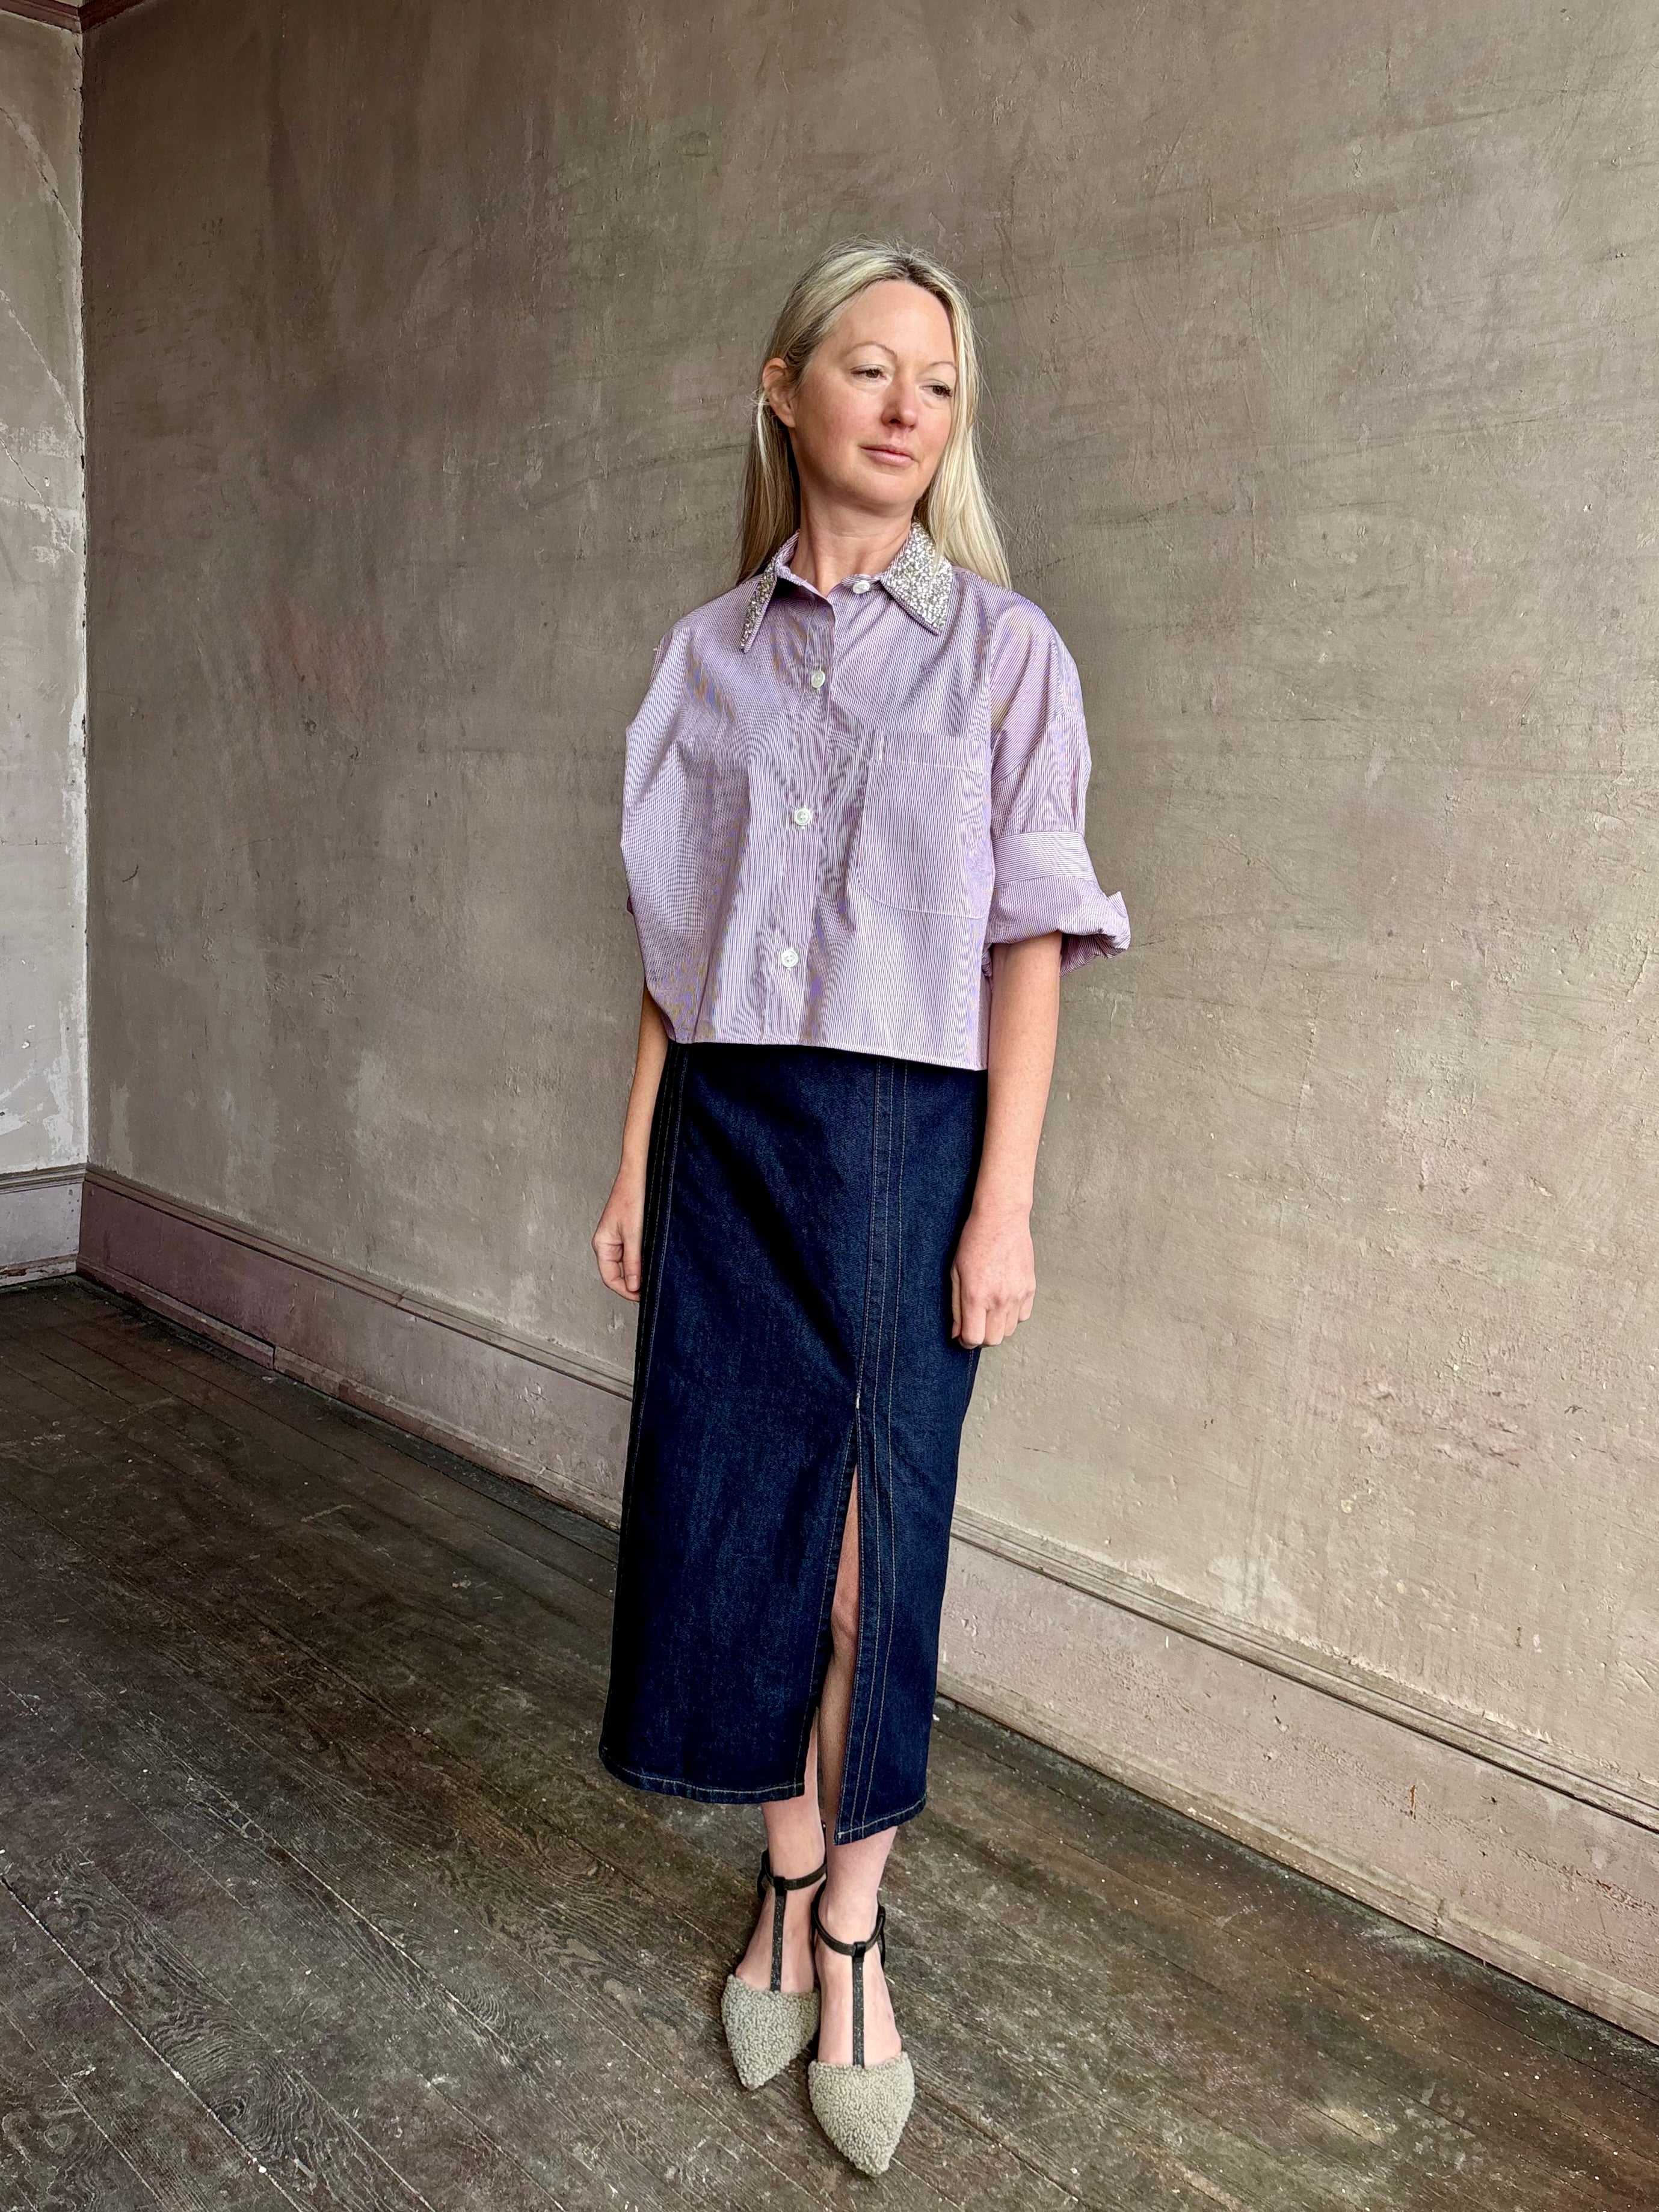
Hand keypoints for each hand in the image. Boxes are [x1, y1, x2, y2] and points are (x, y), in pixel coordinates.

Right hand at [592, 1158, 645, 1299]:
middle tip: (653, 1289)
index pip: (611, 1278)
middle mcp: (608, 1244)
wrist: (638, 1174)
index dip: (626, 1291)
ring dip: (639, 1272)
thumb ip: (634, 1262)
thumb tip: (634, 1286)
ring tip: (655, 1276)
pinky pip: (634, 1254)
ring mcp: (618, 1239)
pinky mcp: (628, 1233)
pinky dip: (643, 1260)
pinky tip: (654, 1261)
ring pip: (628, 1265)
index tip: (643, 1297)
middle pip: (618, 1274)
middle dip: (634, 1283)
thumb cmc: (632, 1198)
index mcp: (602, 1245)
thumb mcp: (634, 1234)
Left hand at [950, 1201, 1035, 1346]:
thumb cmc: (974, 1241)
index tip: (961, 1335)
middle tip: (974, 1324)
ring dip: (997, 1327)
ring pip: (1009, 1331)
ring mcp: (1018, 1294)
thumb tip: (956, 1333)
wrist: (1002, 1219)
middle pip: (993, 1340)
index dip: (965, 1341)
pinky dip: (1012, 1316)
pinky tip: (1003, 1301)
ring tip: (988, 1310)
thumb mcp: (955, 1273)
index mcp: (977, 1296)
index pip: (974, 1338)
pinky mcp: (1030, 1288)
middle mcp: (999, 1299)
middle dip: (981, 1337)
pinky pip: (1023, 1316)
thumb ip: (956, 1307)